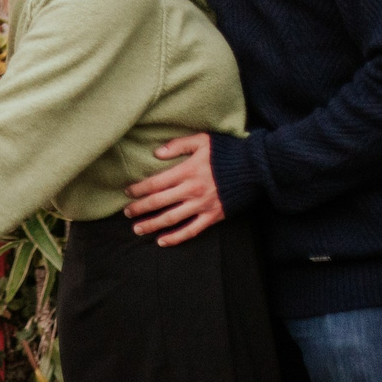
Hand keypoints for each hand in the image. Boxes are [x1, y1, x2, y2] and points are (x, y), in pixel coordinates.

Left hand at [124, 131, 225, 245]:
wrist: (254, 168)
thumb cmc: (226, 151)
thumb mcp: (202, 140)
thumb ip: (178, 145)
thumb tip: (156, 153)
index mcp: (187, 171)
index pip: (156, 183)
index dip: (139, 189)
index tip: (127, 193)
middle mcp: (192, 190)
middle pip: (159, 202)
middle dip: (140, 208)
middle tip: (127, 213)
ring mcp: (202, 205)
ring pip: (172, 218)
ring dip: (152, 225)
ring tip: (138, 229)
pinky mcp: (213, 216)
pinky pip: (191, 230)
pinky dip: (176, 238)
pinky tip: (162, 241)